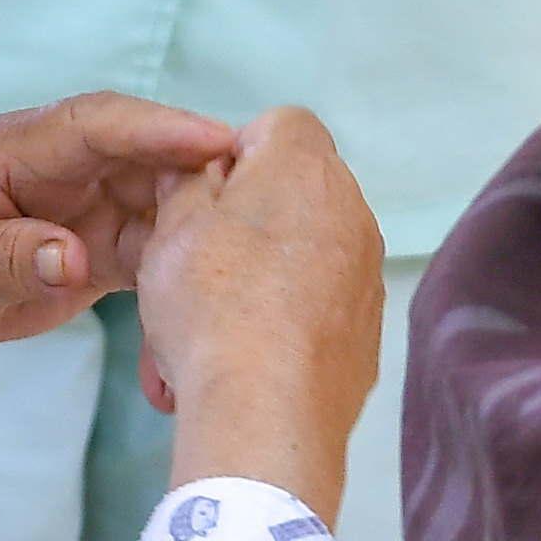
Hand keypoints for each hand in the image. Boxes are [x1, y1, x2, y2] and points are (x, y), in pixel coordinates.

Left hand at [0, 94, 238, 436]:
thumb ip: (4, 257)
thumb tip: (73, 256)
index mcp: (23, 149)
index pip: (104, 125)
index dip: (164, 129)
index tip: (222, 142)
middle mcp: (66, 169)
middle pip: (151, 160)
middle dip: (205, 177)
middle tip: (262, 210)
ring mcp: (85, 207)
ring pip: (162, 206)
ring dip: (201, 230)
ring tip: (250, 262)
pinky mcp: (94, 250)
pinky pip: (152, 254)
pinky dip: (180, 275)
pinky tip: (209, 303)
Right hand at [134, 106, 388, 519]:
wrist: (267, 415)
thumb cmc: (213, 307)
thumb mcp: (172, 232)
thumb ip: (187, 186)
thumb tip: (201, 170)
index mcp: (306, 168)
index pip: (278, 125)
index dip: (232, 155)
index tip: (199, 202)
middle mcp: (351, 210)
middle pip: (285, 198)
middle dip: (235, 229)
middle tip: (188, 275)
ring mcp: (366, 272)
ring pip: (293, 260)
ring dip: (248, 285)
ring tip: (194, 340)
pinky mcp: (367, 329)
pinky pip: (314, 308)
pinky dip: (279, 323)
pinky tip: (237, 364)